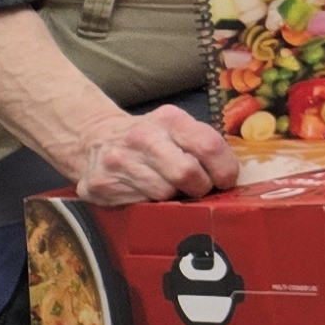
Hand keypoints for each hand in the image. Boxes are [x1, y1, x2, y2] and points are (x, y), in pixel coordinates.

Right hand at [66, 103, 236, 205]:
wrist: (93, 139)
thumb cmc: (149, 138)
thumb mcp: (176, 128)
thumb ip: (202, 143)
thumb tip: (231, 175)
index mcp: (168, 119)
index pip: (208, 145)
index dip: (224, 169)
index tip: (226, 181)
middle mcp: (142, 137)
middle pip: (187, 174)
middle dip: (200, 187)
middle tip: (200, 189)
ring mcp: (118, 161)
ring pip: (163, 194)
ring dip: (174, 198)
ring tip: (170, 188)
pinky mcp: (100, 185)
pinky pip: (139, 204)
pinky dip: (150, 203)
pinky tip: (146, 192)